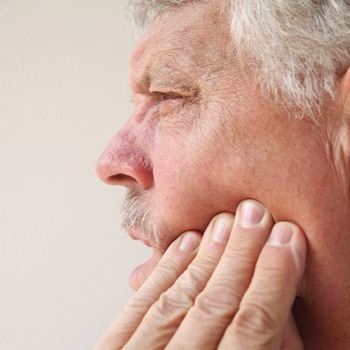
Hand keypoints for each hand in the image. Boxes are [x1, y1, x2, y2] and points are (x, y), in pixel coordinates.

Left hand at [93, 199, 306, 349]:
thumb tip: (283, 313)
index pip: (250, 330)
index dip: (272, 280)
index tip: (287, 239)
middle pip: (211, 305)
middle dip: (239, 255)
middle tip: (256, 213)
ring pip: (175, 300)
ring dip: (203, 257)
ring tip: (224, 222)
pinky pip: (139, 307)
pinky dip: (165, 272)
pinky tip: (183, 244)